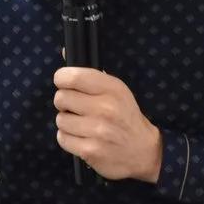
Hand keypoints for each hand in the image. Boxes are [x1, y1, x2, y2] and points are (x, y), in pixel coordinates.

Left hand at [53, 68, 164, 182]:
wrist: (143, 151)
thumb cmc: (126, 117)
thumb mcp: (116, 90)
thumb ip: (91, 74)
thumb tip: (64, 52)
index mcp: (112, 89)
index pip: (73, 77)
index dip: (62, 79)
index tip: (65, 84)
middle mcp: (105, 108)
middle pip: (61, 98)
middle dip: (65, 103)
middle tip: (76, 108)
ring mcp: (97, 131)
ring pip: (60, 120)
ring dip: (67, 123)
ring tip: (82, 125)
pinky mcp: (90, 151)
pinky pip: (62, 138)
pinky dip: (68, 138)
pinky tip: (82, 138)